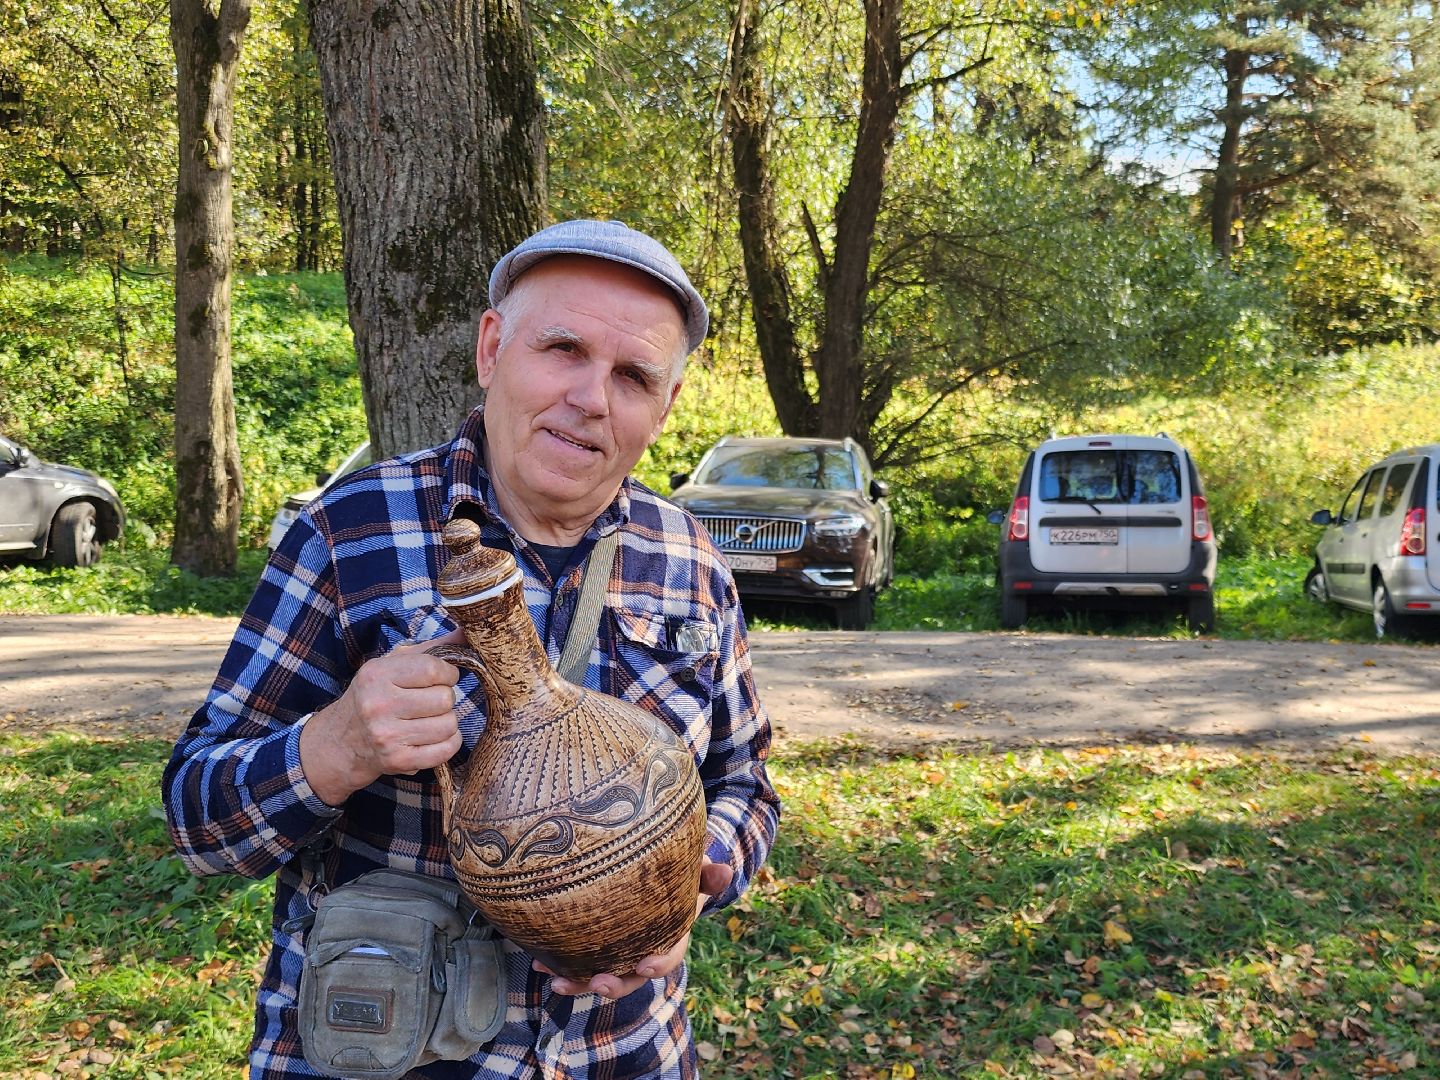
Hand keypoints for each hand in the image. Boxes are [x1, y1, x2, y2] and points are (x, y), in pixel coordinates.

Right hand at [299, 628, 466, 805]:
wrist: (341, 741)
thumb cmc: (375, 696)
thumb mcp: (392, 665)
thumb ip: (432, 648)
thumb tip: (467, 631)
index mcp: (377, 675)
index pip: (433, 669)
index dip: (448, 673)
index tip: (444, 677)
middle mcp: (378, 705)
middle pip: (444, 699)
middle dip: (446, 698)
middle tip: (432, 701)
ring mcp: (387, 736)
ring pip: (448, 725)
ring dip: (447, 721)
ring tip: (431, 719)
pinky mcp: (397, 760)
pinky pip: (445, 750)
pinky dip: (449, 743)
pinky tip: (436, 737)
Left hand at [538, 858, 735, 998]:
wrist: (659, 876)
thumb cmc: (680, 874)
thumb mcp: (696, 871)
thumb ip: (708, 874)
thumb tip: (726, 870)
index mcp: (671, 936)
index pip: (669, 956)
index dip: (658, 964)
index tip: (644, 967)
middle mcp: (643, 951)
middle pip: (629, 977)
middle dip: (613, 984)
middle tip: (597, 983)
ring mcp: (618, 952)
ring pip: (599, 975)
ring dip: (578, 982)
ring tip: (556, 981)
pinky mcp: (595, 946)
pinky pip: (578, 959)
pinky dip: (559, 963)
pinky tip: (540, 962)